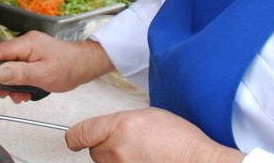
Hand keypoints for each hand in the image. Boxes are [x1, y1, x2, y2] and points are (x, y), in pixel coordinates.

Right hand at [0, 32, 112, 101]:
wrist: (85, 65)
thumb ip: (19, 73)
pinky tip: (26, 91)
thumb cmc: (68, 68)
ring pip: (11, 65)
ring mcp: (31, 48)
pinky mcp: (35, 55)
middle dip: (3, 79)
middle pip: (3, 59)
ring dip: (12, 82)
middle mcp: (26, 43)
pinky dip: (20, 80)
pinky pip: (20, 66)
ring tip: (20, 97)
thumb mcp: (42, 75)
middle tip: (8, 95)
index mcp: (26, 43)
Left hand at [65, 108, 245, 162]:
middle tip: (127, 145)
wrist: (199, 162)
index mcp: (121, 126)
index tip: (74, 140)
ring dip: (115, 161)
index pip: (81, 132)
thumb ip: (121, 122)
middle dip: (105, 147)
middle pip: (94, 151)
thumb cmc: (181, 141)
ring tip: (140, 157)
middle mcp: (117, 150)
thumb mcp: (148, 116)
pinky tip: (143, 162)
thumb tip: (106, 130)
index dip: (75, 137)